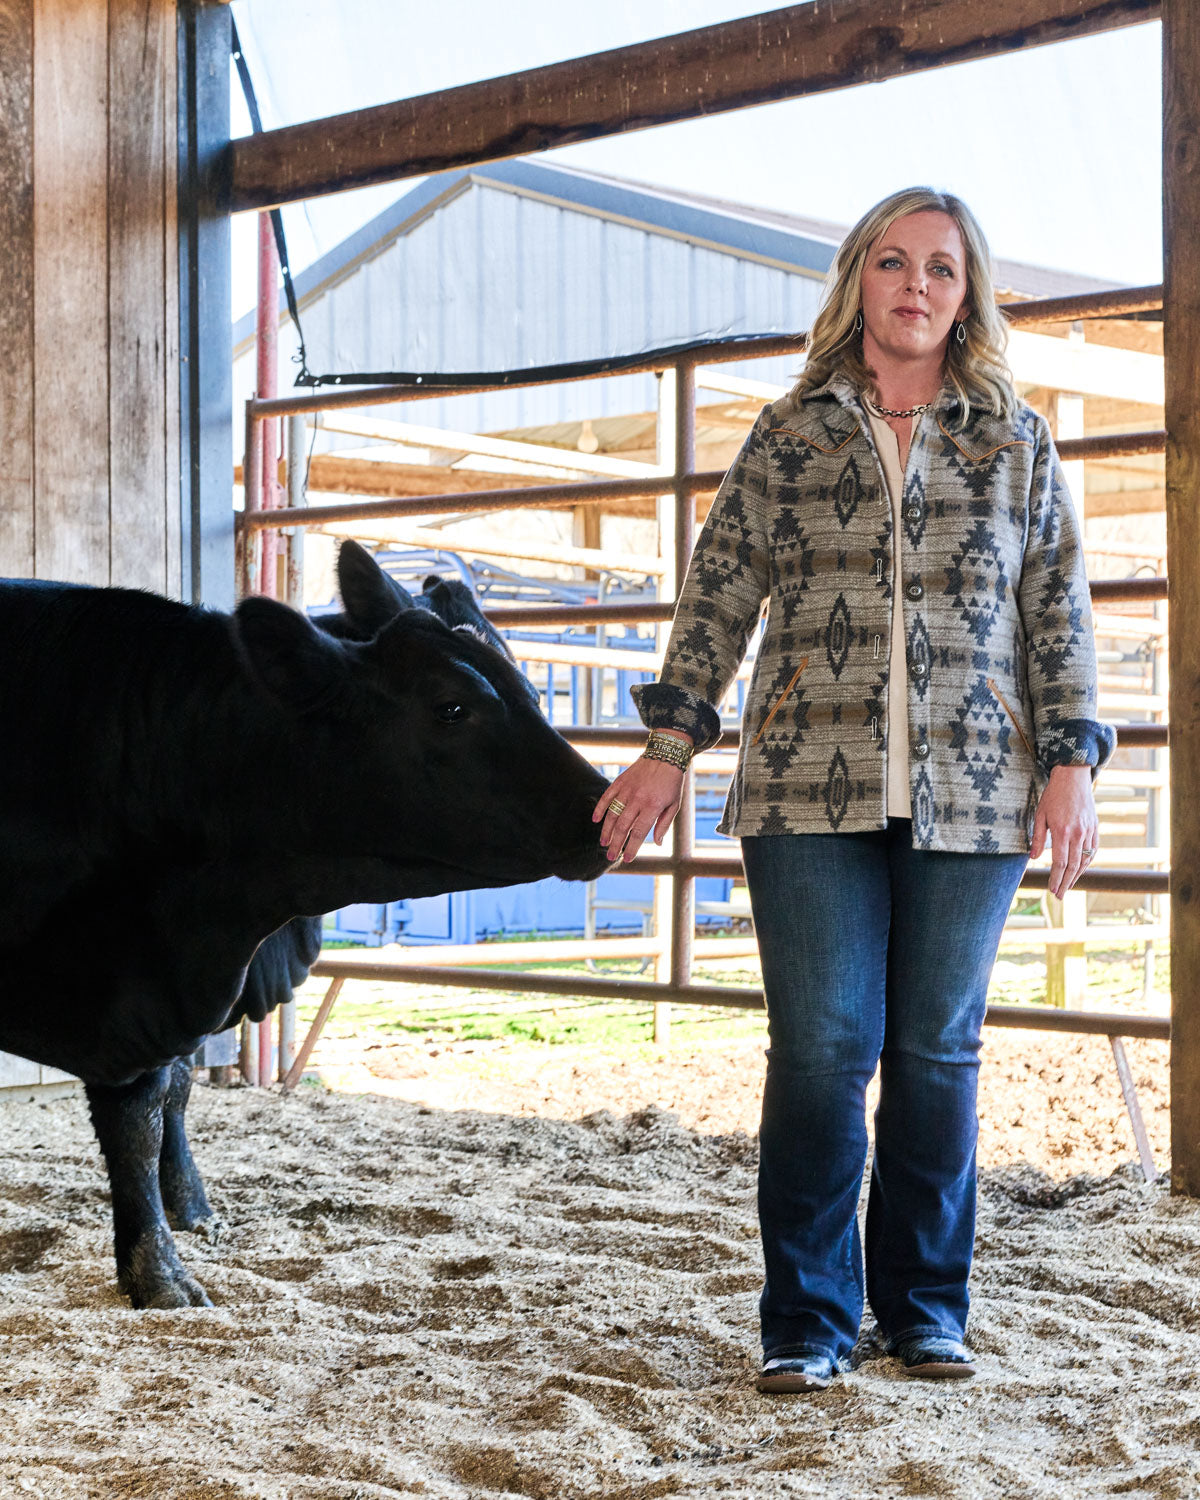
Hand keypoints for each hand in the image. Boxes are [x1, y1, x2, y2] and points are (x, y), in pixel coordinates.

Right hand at [592, 744, 689, 863]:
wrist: (665, 755)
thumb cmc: (672, 783)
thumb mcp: (674, 804)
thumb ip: (664, 825)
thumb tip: (657, 843)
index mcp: (653, 807)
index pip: (639, 832)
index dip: (632, 847)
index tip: (627, 858)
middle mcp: (638, 799)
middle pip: (623, 827)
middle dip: (616, 844)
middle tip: (611, 856)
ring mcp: (627, 790)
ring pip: (612, 814)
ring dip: (607, 831)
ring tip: (604, 843)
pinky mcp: (620, 782)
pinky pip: (606, 797)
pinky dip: (600, 809)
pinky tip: (596, 821)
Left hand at [1031, 765, 1098, 897]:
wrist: (1073, 778)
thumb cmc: (1053, 796)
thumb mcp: (1040, 815)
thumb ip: (1037, 838)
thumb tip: (1034, 859)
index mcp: (1062, 832)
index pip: (1060, 863)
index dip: (1056, 879)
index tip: (1052, 890)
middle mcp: (1078, 834)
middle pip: (1073, 866)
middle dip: (1066, 883)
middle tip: (1059, 896)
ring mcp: (1089, 832)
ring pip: (1085, 860)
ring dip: (1076, 876)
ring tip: (1068, 886)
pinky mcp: (1095, 828)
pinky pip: (1093, 851)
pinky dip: (1087, 863)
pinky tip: (1079, 870)